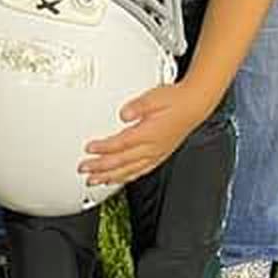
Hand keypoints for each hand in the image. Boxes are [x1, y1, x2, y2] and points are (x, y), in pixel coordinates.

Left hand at [79, 82, 203, 187]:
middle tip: (84, 170)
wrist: (193, 106)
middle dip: (101, 168)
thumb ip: (138, 106)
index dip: (103, 148)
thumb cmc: (175, 100)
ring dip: (110, 177)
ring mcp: (155, 154)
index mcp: (149, 134)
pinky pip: (139, 171)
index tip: (89, 149)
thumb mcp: (154, 97)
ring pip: (129, 171)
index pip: (121, 144)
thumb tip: (123, 114)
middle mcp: (152, 148)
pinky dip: (126, 177)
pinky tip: (117, 179)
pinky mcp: (159, 156)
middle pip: (122, 162)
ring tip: (95, 180)